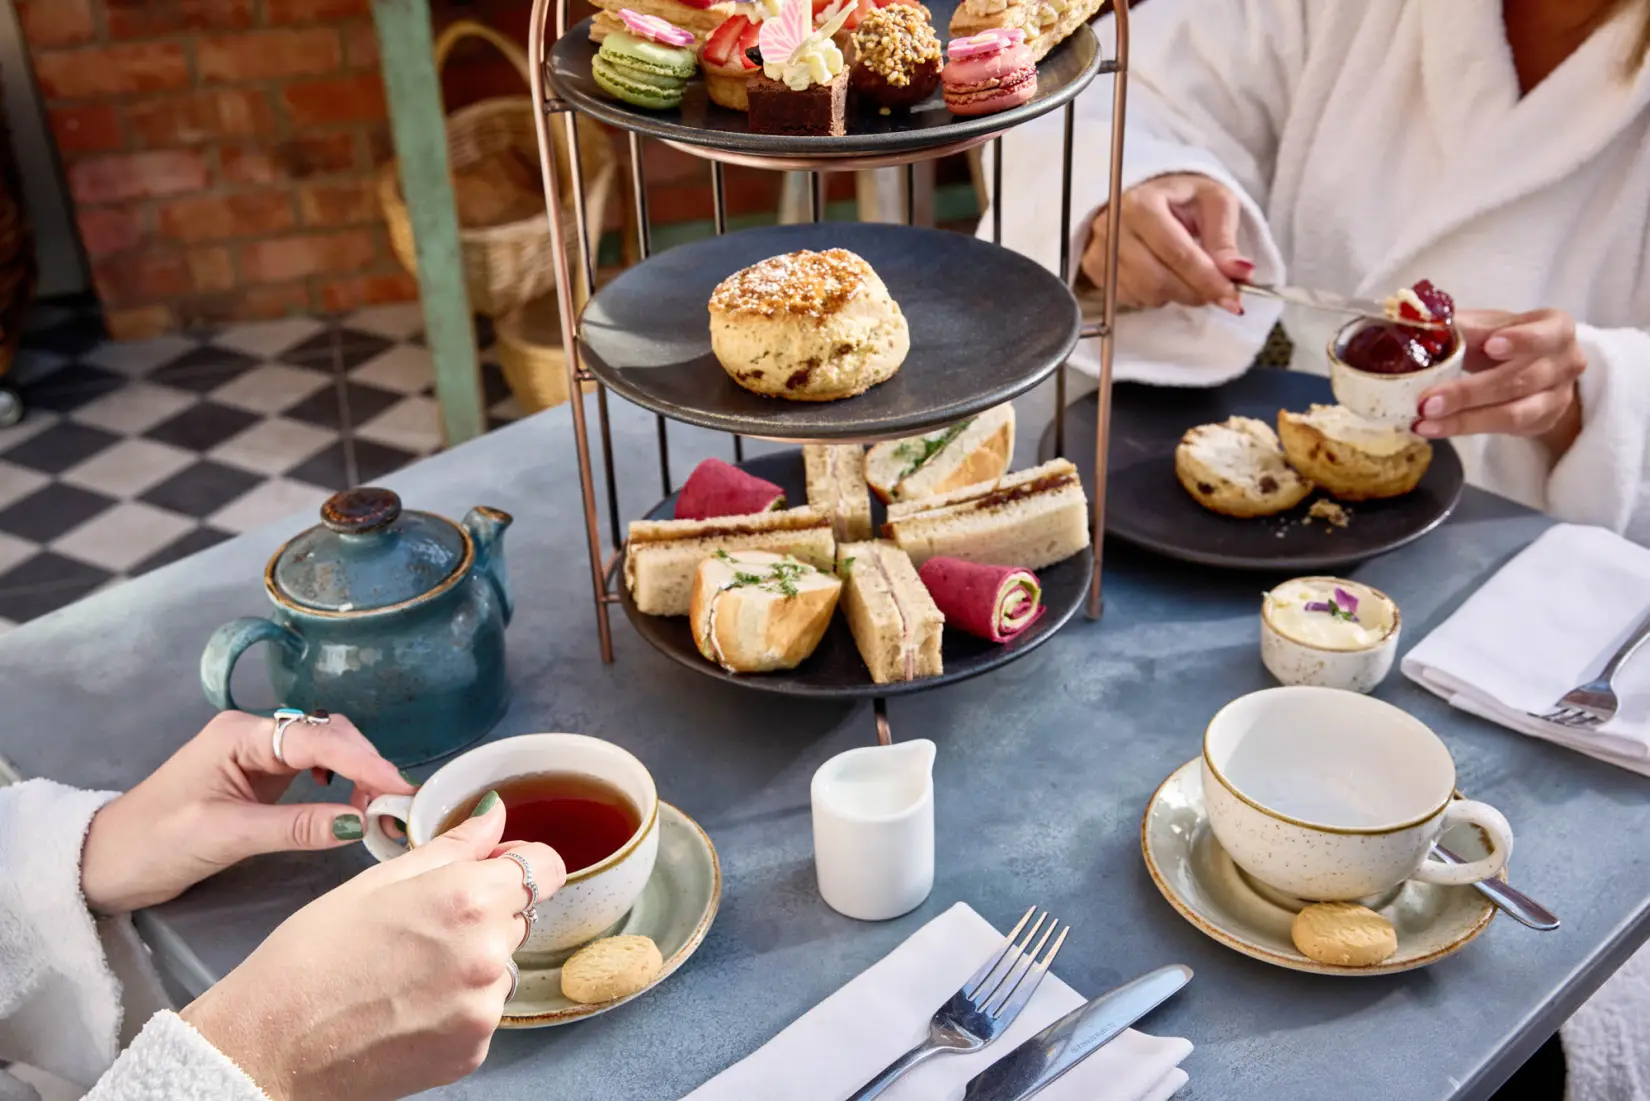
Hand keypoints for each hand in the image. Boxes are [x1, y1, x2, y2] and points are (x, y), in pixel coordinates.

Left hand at [79, 711, 413, 912]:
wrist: (104, 863)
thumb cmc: (153, 844)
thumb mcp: (227, 836)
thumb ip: (295, 827)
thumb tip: (358, 823)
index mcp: (239, 736)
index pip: (316, 738)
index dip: (362, 760)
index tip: (398, 787)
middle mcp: (251, 734)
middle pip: (327, 733)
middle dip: (366, 763)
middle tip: (396, 803)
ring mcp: (255, 754)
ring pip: (325, 748)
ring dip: (357, 771)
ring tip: (379, 806)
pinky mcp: (258, 777)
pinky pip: (312, 767)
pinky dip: (340, 780)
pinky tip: (347, 801)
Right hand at [181, 800, 566, 1100]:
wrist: (269, 1049)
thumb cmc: (309, 958)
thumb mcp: (375, 882)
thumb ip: (451, 846)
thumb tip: (492, 815)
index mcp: (468, 899)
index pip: (545, 867)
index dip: (521, 861)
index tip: (494, 868)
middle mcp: (489, 954)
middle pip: (520, 915)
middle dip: (485, 912)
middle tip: (421, 926)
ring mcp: (484, 1009)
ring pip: (501, 965)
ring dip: (472, 961)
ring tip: (406, 972)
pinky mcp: (474, 1051)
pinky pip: (483, 1011)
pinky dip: (457, 1005)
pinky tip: (406, 1006)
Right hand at [1079, 173, 1251, 314]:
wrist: (1144, 191)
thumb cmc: (1181, 195)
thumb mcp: (1213, 203)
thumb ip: (1225, 239)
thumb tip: (1239, 273)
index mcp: (1142, 203)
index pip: (1177, 253)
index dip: (1207, 280)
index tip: (1232, 298)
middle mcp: (1113, 227)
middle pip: (1158, 280)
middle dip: (1193, 293)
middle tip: (1216, 292)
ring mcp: (1099, 250)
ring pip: (1144, 294)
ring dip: (1175, 295)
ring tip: (1187, 276)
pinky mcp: (1093, 268)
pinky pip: (1129, 298)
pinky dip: (1153, 296)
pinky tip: (1163, 276)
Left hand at [1415, 308, 1586, 454]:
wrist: (1525, 366)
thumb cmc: (1498, 338)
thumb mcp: (1483, 325)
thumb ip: (1458, 326)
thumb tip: (1419, 324)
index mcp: (1555, 327)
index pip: (1546, 334)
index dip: (1521, 340)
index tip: (1490, 345)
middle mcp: (1566, 362)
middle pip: (1520, 380)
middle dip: (1470, 392)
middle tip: (1427, 401)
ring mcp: (1558, 397)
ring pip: (1513, 413)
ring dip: (1464, 420)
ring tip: (1423, 420)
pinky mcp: (1542, 423)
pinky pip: (1503, 430)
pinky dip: (1465, 429)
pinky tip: (1432, 428)